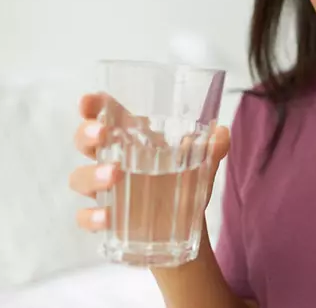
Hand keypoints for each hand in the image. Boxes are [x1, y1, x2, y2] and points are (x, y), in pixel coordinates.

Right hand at [68, 92, 229, 232]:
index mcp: (133, 140)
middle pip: (85, 141)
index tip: (88, 100)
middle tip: (100, 134)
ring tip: (115, 175)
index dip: (93, 106)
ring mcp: (105, 191)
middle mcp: (113, 161)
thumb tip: (222, 132)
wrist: (184, 228)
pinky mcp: (105, 220)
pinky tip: (106, 218)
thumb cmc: (185, 184)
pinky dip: (91, 217)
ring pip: (80, 177)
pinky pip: (85, 216)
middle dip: (87, 134)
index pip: (107, 116)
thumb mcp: (201, 165)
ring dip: (93, 174)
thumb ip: (212, 149)